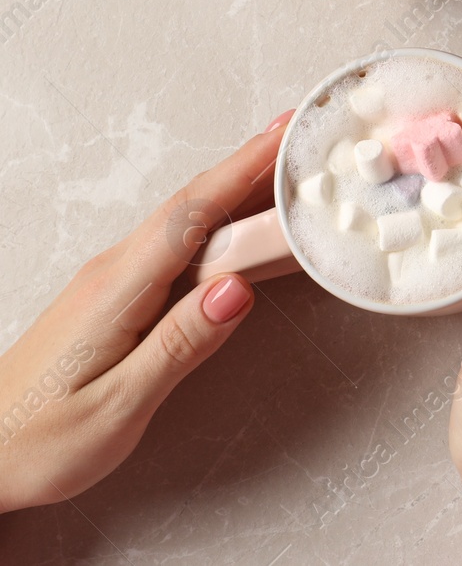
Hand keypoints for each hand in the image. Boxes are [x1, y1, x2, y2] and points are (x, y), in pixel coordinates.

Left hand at [0, 113, 289, 512]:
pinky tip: (240, 226)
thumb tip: (238, 290)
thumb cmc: (40, 442)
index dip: (243, 169)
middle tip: (304, 136)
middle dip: (252, 164)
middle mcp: (113, 272)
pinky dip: (218, 221)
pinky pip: (177, 244)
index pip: (192, 214)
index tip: (286, 136)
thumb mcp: (116, 407)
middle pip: (194, 204)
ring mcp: (112, 280)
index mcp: (117, 290)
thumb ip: (181, 345)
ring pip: (187, 221)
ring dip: (238, 188)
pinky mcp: (116, 296)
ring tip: (288, 171)